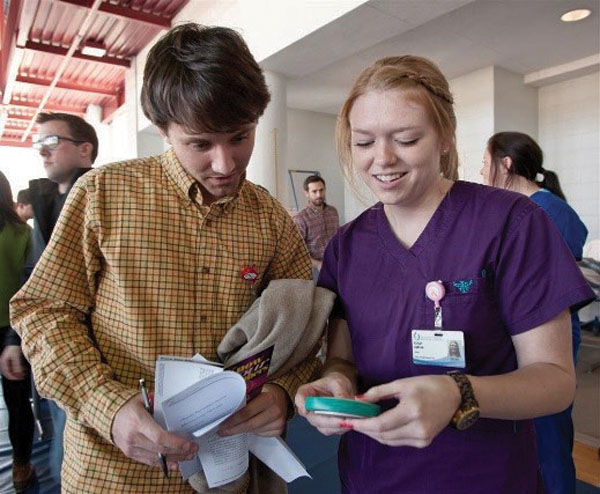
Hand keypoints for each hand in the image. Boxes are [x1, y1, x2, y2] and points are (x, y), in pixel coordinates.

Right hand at [0, 345, 25, 379]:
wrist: (15, 341)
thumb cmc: (15, 347)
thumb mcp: (17, 356)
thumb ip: (17, 365)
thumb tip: (18, 373)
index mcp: (3, 362)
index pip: (7, 373)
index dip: (14, 377)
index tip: (20, 378)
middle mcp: (3, 362)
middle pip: (9, 372)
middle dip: (16, 375)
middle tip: (23, 376)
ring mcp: (6, 362)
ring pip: (11, 370)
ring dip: (17, 372)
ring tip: (24, 373)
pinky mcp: (10, 361)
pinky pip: (12, 367)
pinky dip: (17, 369)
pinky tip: (23, 369)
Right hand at [112, 395, 197, 469]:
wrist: (109, 416)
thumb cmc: (129, 406)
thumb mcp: (142, 399)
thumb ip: (158, 403)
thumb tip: (175, 404)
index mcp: (138, 421)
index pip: (159, 437)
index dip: (176, 443)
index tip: (189, 443)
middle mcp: (133, 437)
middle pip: (160, 449)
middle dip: (179, 451)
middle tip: (193, 449)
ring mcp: (131, 447)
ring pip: (156, 458)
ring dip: (174, 459)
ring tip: (188, 456)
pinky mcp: (130, 454)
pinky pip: (149, 461)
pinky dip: (163, 463)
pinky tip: (175, 463)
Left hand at [219, 383, 288, 436]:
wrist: (281, 396)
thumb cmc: (264, 392)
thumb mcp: (256, 390)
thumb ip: (244, 398)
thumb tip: (226, 410)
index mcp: (268, 398)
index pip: (247, 412)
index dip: (233, 420)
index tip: (222, 424)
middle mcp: (275, 411)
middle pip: (249, 425)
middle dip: (233, 429)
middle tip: (222, 431)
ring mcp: (278, 422)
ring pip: (254, 431)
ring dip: (241, 431)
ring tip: (230, 430)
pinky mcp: (279, 430)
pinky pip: (260, 434)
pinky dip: (251, 432)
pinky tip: (245, 429)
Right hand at [295, 371, 355, 435]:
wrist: (341, 389)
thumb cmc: (336, 383)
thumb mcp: (338, 382)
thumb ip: (340, 391)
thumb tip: (344, 403)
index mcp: (306, 393)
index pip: (300, 399)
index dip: (302, 404)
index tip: (306, 409)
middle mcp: (309, 409)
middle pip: (313, 418)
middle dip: (329, 421)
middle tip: (342, 420)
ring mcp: (317, 419)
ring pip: (324, 428)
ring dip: (338, 426)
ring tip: (351, 420)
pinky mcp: (328, 426)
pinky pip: (333, 430)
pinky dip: (343, 428)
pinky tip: (352, 421)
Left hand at [344, 375, 460, 447]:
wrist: (454, 395)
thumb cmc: (427, 385)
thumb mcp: (401, 384)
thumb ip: (378, 392)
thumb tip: (358, 400)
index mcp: (412, 410)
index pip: (381, 424)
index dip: (362, 425)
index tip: (348, 421)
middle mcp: (418, 428)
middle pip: (383, 435)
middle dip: (366, 429)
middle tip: (353, 421)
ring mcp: (422, 438)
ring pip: (390, 441)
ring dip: (375, 434)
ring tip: (364, 423)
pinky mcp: (424, 442)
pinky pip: (399, 442)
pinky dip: (387, 436)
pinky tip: (380, 427)